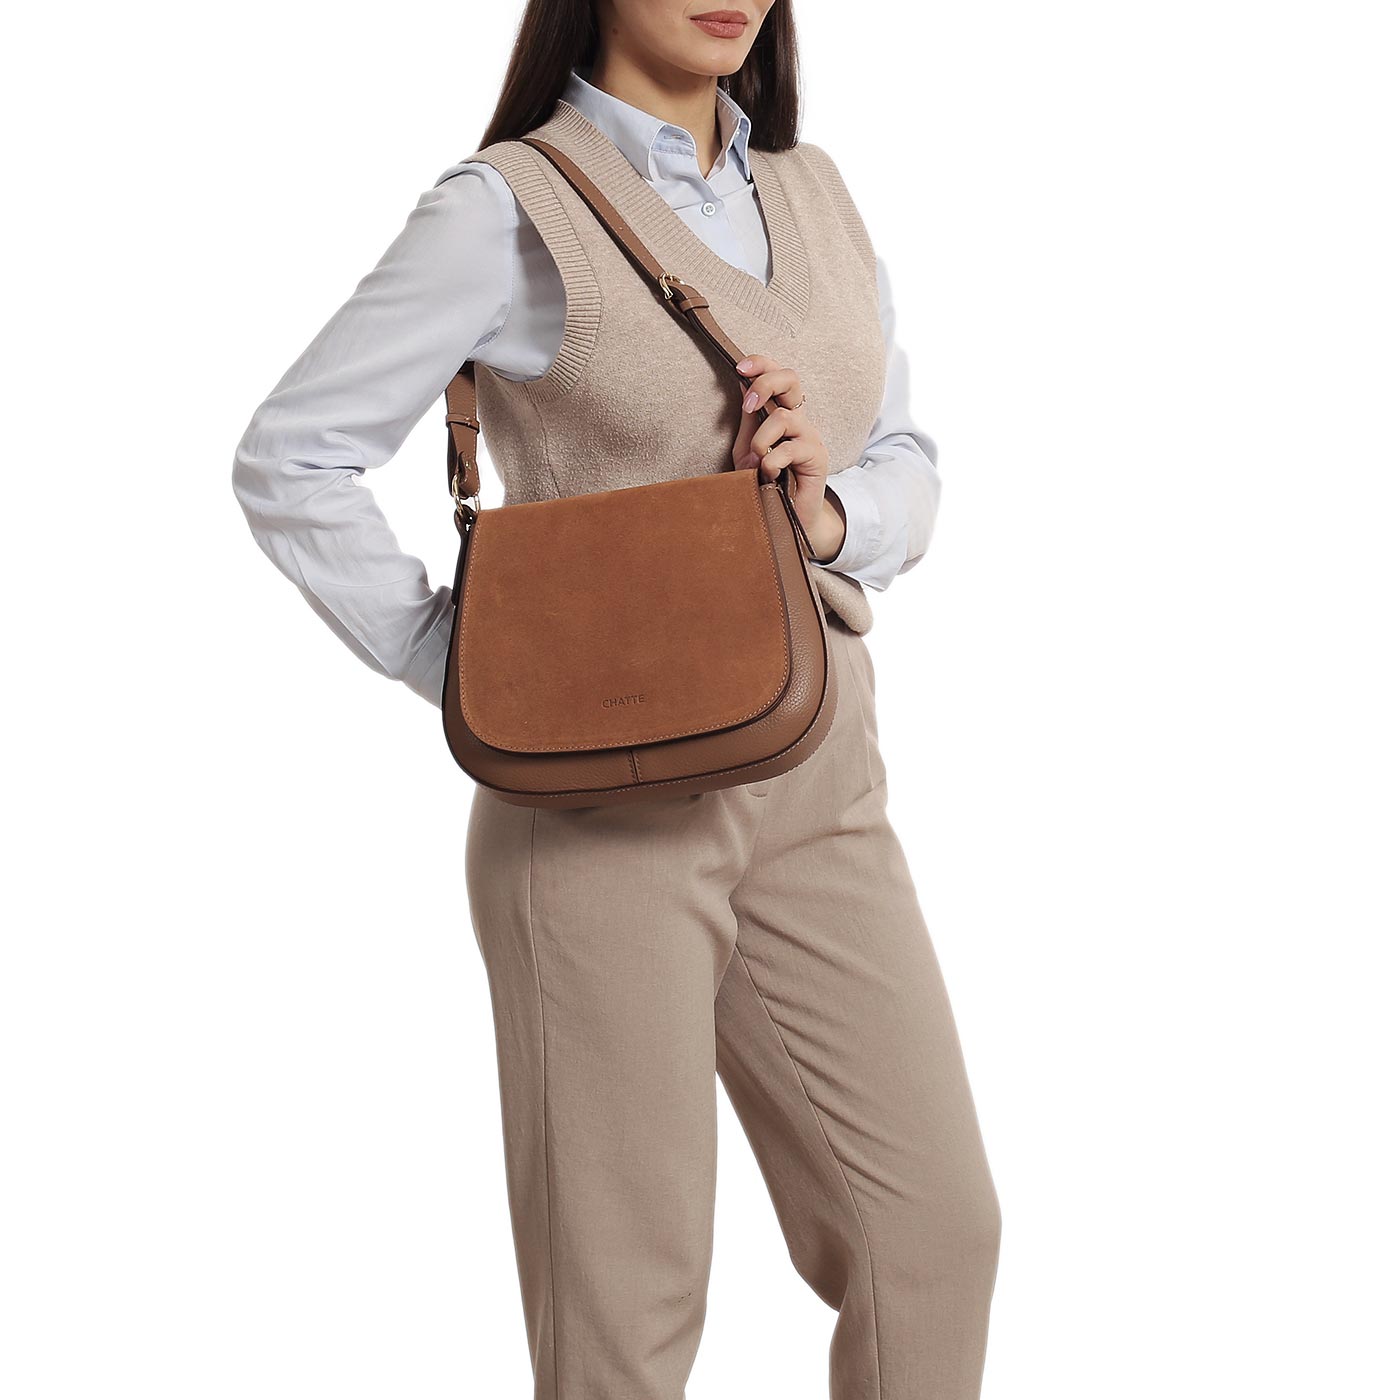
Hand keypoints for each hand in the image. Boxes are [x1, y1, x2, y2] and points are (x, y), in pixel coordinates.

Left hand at [732, 355, 846, 562]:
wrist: (781, 520)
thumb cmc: (763, 484)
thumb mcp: (747, 448)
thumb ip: (747, 419)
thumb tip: (742, 382)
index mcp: (782, 413)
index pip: (778, 374)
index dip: (761, 364)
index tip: (739, 368)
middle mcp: (799, 420)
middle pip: (790, 378)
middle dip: (764, 384)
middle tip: (748, 406)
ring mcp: (810, 437)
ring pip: (784, 417)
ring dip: (761, 439)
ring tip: (756, 462)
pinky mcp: (817, 457)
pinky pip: (790, 448)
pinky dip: (771, 462)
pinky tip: (768, 476)